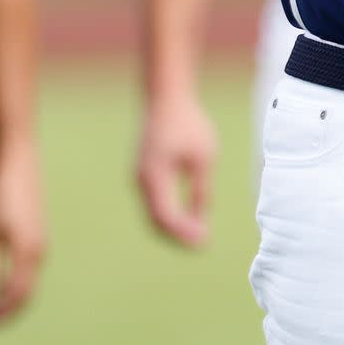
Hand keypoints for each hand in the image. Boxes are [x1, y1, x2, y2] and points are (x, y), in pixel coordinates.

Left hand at [0, 137, 46, 323]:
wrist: (18, 155)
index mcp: (28, 251)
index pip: (19, 293)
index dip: (4, 311)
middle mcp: (39, 248)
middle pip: (28, 288)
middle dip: (11, 306)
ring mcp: (40, 237)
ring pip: (29, 276)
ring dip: (14, 291)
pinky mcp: (36, 228)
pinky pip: (29, 262)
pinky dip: (17, 276)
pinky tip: (4, 276)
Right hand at [136, 93, 217, 247]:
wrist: (166, 99)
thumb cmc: (188, 124)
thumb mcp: (203, 157)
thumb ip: (201, 188)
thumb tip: (201, 218)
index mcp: (155, 177)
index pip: (167, 216)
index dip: (184, 233)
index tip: (204, 242)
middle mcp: (141, 181)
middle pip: (156, 221)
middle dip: (177, 236)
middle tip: (201, 245)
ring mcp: (139, 178)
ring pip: (152, 214)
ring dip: (172, 228)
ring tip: (197, 236)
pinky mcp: (143, 173)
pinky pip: (153, 203)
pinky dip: (167, 215)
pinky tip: (186, 217)